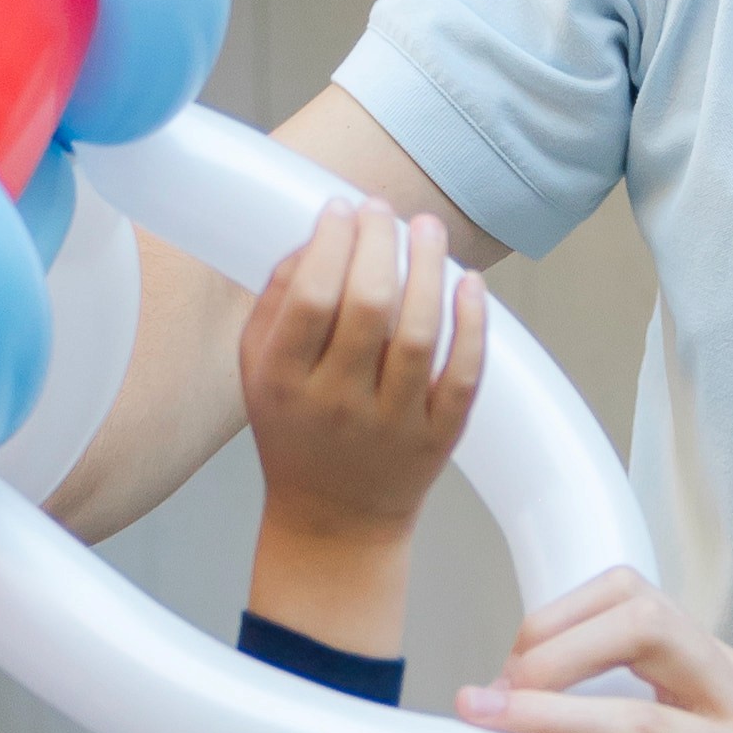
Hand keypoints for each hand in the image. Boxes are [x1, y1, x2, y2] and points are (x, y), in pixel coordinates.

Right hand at [239, 199, 487, 659]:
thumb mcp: (259, 372)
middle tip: (384, 211)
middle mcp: (336, 404)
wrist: (334, 522)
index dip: (331, 243)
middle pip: (367, 307)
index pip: (310, 298)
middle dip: (379, 244)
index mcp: (283, 383)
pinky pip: (464, 374)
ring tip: (428, 227)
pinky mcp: (439, 437)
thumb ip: (276, 301)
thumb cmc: (295, 430)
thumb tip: (319, 234)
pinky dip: (473, 324)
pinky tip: (469, 281)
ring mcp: (392, 423)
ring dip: (427, 269)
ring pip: (419, 334)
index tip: (343, 209)